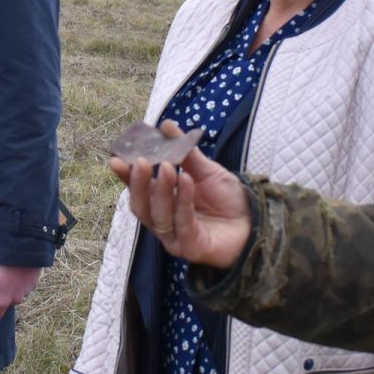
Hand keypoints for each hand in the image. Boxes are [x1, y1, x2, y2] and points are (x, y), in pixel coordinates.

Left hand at [0, 262, 41, 318]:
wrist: (21, 250)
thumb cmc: (0, 265)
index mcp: (3, 300)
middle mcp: (16, 300)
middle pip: (6, 304)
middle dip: (1, 297)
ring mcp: (26, 292)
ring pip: (16, 295)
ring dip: (12, 289)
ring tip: (7, 275)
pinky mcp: (34, 283)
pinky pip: (25, 287)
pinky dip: (20, 282)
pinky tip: (16, 272)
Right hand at [107, 121, 251, 268]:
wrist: (257, 222)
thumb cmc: (228, 199)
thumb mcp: (206, 170)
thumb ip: (185, 152)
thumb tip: (166, 126)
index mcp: (162, 203)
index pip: (138, 190)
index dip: (126, 176)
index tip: (117, 159)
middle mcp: (163, 222)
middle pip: (141, 206)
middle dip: (138, 184)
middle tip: (142, 161)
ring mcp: (175, 237)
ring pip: (158, 216)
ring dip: (162, 191)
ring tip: (168, 167)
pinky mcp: (191, 248)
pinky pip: (183, 223)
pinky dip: (183, 200)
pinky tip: (187, 180)